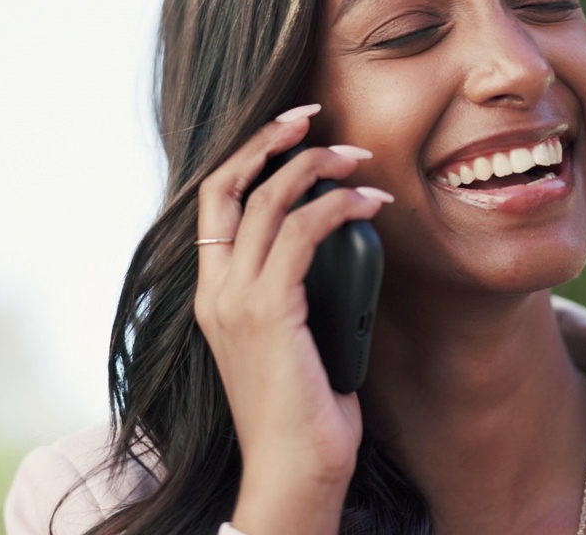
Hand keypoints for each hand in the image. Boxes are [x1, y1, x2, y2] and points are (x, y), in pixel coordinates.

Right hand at [194, 104, 391, 534]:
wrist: (295, 471)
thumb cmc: (306, 410)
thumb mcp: (297, 335)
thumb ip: (299, 287)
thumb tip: (339, 239)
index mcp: (214, 292)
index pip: (216, 201)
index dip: (249, 155)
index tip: (294, 130)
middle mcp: (215, 290)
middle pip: (228, 184)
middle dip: (270, 139)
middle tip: (316, 115)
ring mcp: (236, 300)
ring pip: (268, 201)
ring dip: (317, 167)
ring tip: (360, 159)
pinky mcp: (268, 312)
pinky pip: (302, 234)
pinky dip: (339, 207)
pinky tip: (371, 204)